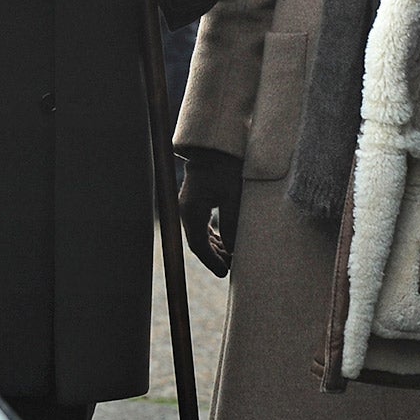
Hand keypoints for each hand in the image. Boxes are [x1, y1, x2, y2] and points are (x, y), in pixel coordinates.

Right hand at [176, 147, 243, 275]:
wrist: (216, 146)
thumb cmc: (226, 168)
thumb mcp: (232, 197)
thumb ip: (231, 224)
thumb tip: (231, 249)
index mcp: (192, 211)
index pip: (199, 245)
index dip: (212, 262)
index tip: (225, 273)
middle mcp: (187, 211)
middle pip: (198, 243)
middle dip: (214, 258)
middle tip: (232, 268)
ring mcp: (189, 206)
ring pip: (200, 235)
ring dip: (214, 248)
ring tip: (232, 258)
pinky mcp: (195, 201)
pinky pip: (201, 226)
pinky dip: (212, 237)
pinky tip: (224, 244)